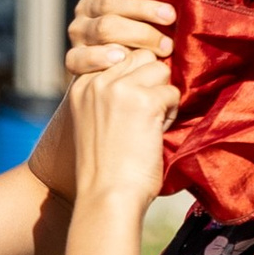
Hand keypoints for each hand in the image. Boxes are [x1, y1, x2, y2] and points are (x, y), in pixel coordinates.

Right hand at [63, 43, 175, 206]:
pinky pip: (172, 92)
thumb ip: (110, 94)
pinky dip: (171, 114)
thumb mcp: (94, 121)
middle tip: (145, 116)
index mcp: (81, 85)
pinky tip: (156, 134)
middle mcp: (97, 81)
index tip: (132, 110)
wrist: (106, 198)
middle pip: (142, 57)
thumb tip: (150, 68)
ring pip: (160, 69)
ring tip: (152, 124)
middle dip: (151, 82)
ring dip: (163, 95)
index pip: (120, 56)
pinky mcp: (143, 101)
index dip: (136, 79)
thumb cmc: (106, 169)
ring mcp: (119, 89)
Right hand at [67, 0, 175, 79]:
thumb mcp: (146, 21)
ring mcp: (78, 33)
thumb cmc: (142, 45)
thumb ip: (152, 9)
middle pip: (110, 3)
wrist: (118, 86)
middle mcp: (85, 10)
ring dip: (137, 35)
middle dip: (144, 8)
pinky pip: (81, 56)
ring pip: (103, 28)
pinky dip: (101, 57)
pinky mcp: (73, 58)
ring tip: (163, 46)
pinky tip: (120, 58)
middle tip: (171, 17)